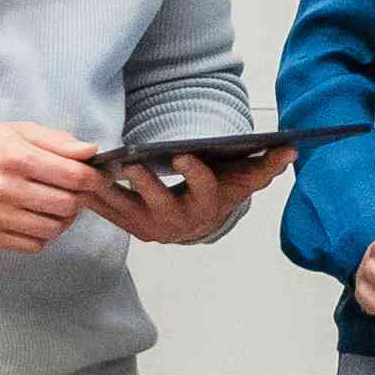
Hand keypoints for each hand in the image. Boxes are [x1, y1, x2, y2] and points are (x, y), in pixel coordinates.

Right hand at [0, 120, 101, 254]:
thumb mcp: (19, 131)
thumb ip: (58, 141)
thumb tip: (92, 151)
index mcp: (16, 157)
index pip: (74, 176)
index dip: (96, 178)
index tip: (100, 177)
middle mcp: (5, 188)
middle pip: (67, 205)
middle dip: (81, 199)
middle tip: (77, 191)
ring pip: (52, 228)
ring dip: (64, 219)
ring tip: (57, 205)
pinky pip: (32, 245)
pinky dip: (43, 235)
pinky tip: (38, 218)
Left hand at [86, 147, 258, 245]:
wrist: (198, 219)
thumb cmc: (221, 189)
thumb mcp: (244, 178)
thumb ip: (266, 163)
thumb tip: (291, 147)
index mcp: (207, 205)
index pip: (204, 188)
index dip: (194, 172)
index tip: (181, 153)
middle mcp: (179, 222)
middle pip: (160, 203)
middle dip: (144, 183)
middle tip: (130, 162)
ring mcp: (151, 227)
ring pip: (127, 209)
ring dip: (109, 192)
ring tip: (95, 170)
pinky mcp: (130, 226)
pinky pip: (109, 214)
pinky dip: (94, 198)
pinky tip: (82, 179)